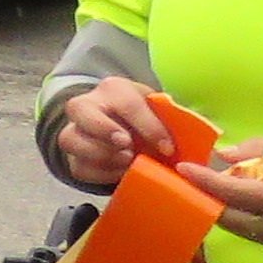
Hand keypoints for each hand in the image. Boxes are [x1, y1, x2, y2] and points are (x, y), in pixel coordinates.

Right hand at [46, 75, 180, 187]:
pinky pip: (77, 166)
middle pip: (81, 111)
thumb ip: (167, 117)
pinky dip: (99, 173)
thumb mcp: (155, 108)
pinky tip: (119, 173)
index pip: (128, 104)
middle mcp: (86, 104)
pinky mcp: (71, 155)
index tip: (168, 149)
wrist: (115, 122)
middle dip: (105, 130)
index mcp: (113, 89)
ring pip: (70, 140)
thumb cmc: (142, 116)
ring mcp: (74, 129)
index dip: (149, 128)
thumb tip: (192, 134)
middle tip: (128, 147)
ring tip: (126, 162)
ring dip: (100, 155)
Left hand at [191, 135, 262, 247]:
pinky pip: (246, 228)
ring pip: (235, 225)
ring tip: (208, 180)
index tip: (184, 169)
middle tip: (191, 174)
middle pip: (229, 216)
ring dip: (219, 204)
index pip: (238, 194)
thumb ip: (261, 150)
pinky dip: (234, 211)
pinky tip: (231, 192)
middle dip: (207, 196)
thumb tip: (223, 154)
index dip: (207, 182)